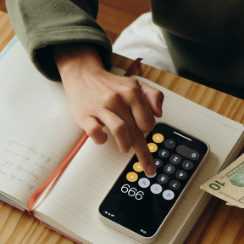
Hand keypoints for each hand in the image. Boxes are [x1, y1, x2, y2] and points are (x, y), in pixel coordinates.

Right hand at [54, 43, 163, 174]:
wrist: (84, 76)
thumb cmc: (111, 86)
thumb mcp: (136, 85)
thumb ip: (153, 96)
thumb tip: (159, 114)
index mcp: (132, 92)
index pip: (148, 121)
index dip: (146, 129)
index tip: (142, 131)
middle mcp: (117, 98)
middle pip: (136, 130)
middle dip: (143, 152)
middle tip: (148, 166)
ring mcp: (101, 107)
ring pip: (119, 130)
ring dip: (125, 145)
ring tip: (125, 149)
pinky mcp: (85, 115)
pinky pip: (95, 131)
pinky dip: (100, 139)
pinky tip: (102, 138)